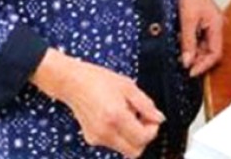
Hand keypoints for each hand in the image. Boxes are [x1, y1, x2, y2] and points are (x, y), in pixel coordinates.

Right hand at [31, 49, 163, 157]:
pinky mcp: (91, 138)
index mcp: (116, 116)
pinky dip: (119, 135)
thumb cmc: (97, 79)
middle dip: (143, 138)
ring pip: (124, 149)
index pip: (143, 138)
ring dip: (131, 137)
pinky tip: (113, 118)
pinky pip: (113, 143)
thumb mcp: (126, 86)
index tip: (151, 118)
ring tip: (125, 115)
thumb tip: (159, 118)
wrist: (71, 81)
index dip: (152, 129)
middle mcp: (106, 131)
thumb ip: (145, 104)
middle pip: (135, 151)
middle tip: (142, 120)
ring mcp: (97, 137)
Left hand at [178, 0, 224, 77]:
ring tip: (181, 55)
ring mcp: (210, 23)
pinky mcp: (203, 20)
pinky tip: (182, 43)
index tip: (190, 72)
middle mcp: (217, 26)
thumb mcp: (187, 19)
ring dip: (194, 52)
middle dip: (198, 60)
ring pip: (204, 45)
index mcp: (217, 26)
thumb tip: (187, 61)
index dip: (203, 66)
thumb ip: (187, 41)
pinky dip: (191, 43)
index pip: (215, 54)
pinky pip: (199, 37)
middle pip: (210, 51)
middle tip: (184, 66)